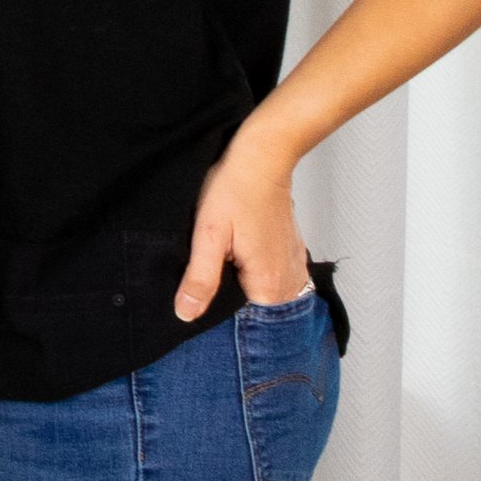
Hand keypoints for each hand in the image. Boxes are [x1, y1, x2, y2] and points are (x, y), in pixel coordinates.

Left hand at [175, 126, 312, 321]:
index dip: (223, 319)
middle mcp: (289, 280)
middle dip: (233, 304)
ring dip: (245, 288)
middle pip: (258, 311)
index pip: (248, 325)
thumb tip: (186, 315)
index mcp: (269, 284)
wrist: (263, 155)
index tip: (206, 302)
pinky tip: (239, 258)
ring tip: (225, 266)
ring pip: (266, 295)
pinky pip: (274, 278)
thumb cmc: (235, 189)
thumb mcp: (208, 235)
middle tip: (212, 277)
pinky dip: (257, 275)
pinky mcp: (291, 251)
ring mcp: (294, 265)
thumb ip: (200, 278)